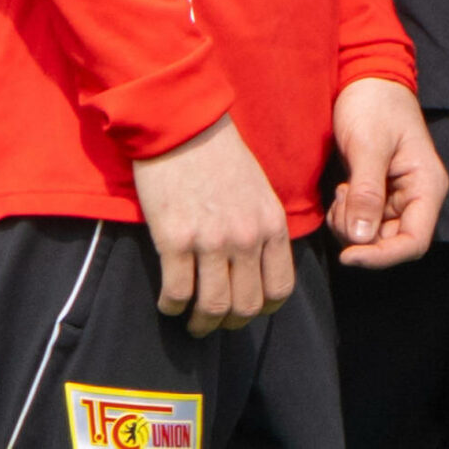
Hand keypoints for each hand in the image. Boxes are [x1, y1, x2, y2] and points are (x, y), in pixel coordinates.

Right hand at [133, 115, 295, 335]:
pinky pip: (176, 292)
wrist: (181, 125)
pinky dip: (171, 305)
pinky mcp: (176, 239)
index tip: (246, 308)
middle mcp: (246, 237)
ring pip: (212, 307)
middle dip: (230, 322)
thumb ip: (262, 228)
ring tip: (191, 321)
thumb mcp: (258, 189)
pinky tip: (168, 302)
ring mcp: (211, 240)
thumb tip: (256, 268)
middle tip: (214, 321)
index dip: (263, 308)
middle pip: (246, 306)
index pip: (280, 288)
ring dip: (200, 323)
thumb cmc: (218, 155)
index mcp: (271, 224)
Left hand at [328, 78, 446, 268]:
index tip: (349, 256)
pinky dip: (347, 215)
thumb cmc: (373, 103)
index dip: (382, 256)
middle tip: (341, 202)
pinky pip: (363, 221)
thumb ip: (367, 193)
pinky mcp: (378, 193)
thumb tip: (361, 238)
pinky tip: (343, 190)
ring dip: (351, 224)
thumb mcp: (369, 145)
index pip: (414, 242)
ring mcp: (397, 196)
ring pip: (373, 235)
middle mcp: (416, 196)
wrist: (364, 74)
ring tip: (343, 190)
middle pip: (391, 242)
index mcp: (427, 186)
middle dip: (360, 234)